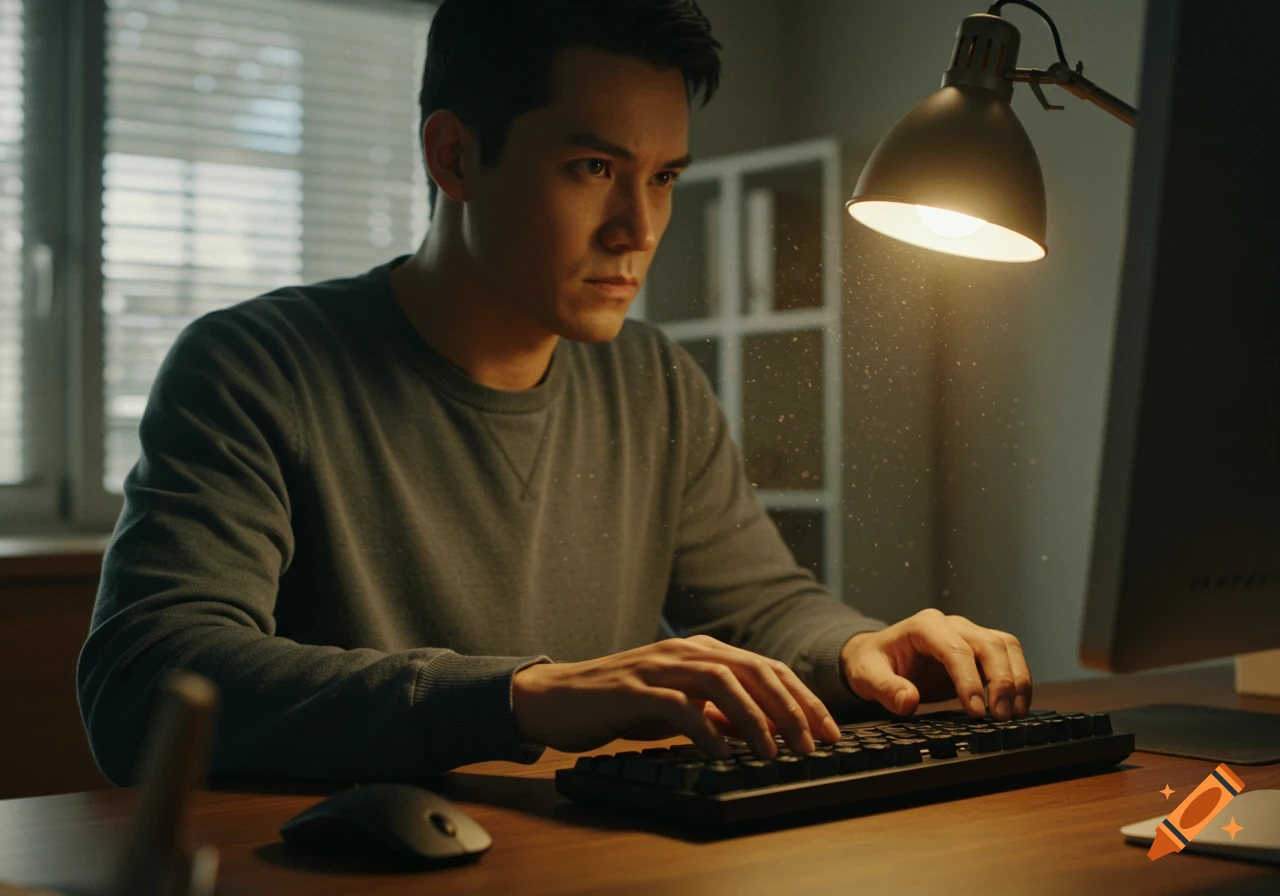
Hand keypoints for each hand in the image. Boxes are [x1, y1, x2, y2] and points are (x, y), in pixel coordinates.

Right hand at [511, 635, 842, 759]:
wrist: (555, 698)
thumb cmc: (616, 704)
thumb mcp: (675, 707)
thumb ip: (712, 712)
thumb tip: (753, 729)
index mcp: (699, 650)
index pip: (765, 667)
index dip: (801, 698)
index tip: (827, 730)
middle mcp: (683, 650)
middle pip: (753, 670)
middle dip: (791, 707)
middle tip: (813, 743)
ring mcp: (658, 666)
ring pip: (722, 682)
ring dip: (755, 718)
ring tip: (775, 751)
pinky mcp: (632, 689)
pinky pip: (678, 705)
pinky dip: (705, 728)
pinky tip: (721, 752)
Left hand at [839, 608, 1032, 720]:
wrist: (877, 656)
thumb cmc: (872, 664)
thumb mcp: (867, 677)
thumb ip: (885, 688)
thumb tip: (909, 702)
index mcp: (924, 626)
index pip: (956, 649)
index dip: (970, 680)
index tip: (977, 711)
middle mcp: (952, 624)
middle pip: (989, 644)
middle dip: (1001, 681)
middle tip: (1002, 717)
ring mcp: (968, 634)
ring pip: (1006, 647)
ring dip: (1016, 679)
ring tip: (1014, 714)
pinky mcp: (979, 650)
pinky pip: (1008, 657)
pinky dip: (1018, 679)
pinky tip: (1017, 706)